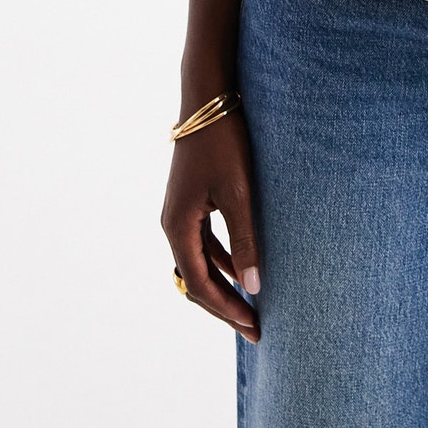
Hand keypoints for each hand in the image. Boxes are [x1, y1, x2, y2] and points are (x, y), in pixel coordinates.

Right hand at [162, 110, 262, 341]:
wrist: (208, 98)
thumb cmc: (224, 143)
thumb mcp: (239, 193)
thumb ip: (245, 239)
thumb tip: (252, 286)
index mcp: (178, 226)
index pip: (200, 284)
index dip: (226, 309)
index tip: (254, 326)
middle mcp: (172, 224)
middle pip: (195, 280)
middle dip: (224, 306)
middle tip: (254, 329)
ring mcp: (180, 212)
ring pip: (199, 263)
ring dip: (223, 285)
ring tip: (250, 306)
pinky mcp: (191, 200)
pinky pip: (204, 242)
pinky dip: (221, 260)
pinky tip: (243, 268)